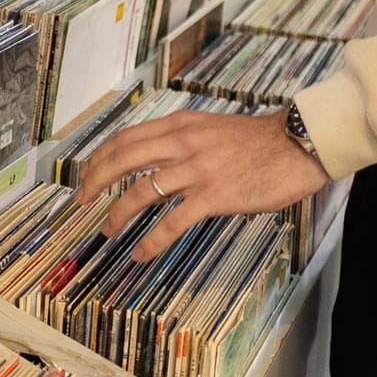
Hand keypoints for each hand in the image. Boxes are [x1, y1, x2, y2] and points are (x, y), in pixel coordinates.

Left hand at [77, 110, 330, 261]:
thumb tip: (152, 157)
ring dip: (118, 214)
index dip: (99, 157)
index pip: (125, 137)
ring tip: (107, 231)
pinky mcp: (213, 195)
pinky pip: (172, 221)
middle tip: (81, 201)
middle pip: (122, 159)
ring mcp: (196, 169)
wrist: (295, 145)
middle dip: (95, 181)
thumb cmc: (256, 140)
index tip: (86, 174)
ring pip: (140, 192)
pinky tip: (142, 252)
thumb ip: (180, 139)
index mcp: (178, 124)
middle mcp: (181, 142)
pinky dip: (152, 240)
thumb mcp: (209, 127)